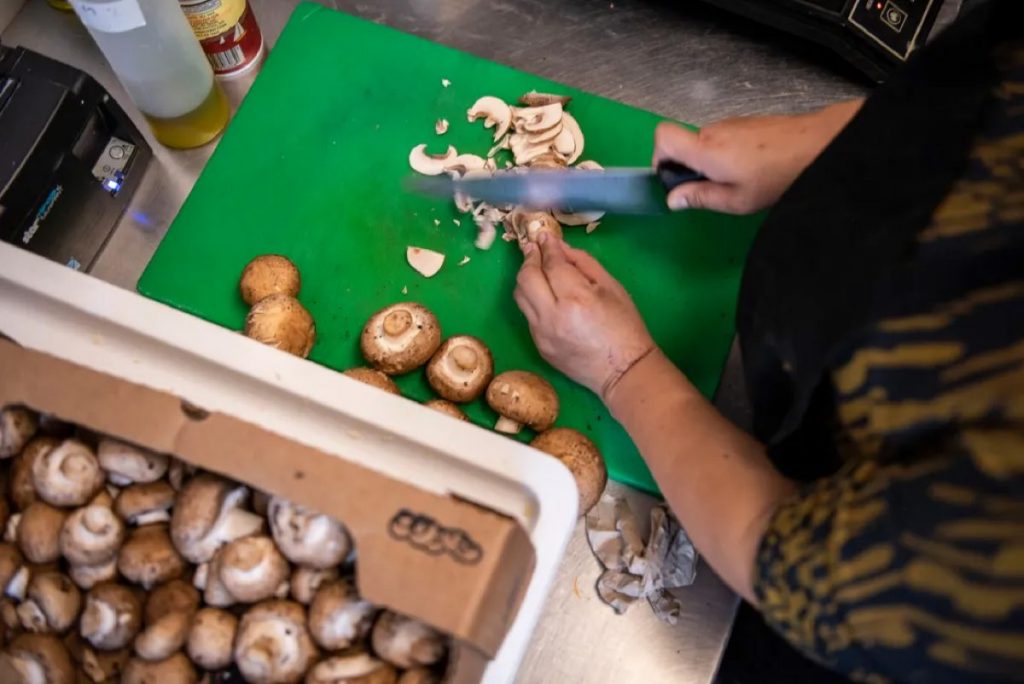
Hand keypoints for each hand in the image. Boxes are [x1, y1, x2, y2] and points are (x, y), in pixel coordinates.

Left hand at [513, 234, 655, 400]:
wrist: (622, 371)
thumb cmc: (625, 326)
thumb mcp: (612, 288)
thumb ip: (583, 263)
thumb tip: (560, 247)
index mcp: (576, 299)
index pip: (552, 265)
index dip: (547, 247)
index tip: (545, 236)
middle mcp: (552, 316)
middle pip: (526, 278)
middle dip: (529, 258)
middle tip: (534, 247)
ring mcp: (541, 334)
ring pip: (520, 297)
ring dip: (526, 278)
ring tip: (536, 268)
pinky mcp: (538, 346)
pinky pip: (528, 315)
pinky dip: (533, 300)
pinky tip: (545, 295)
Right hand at [654, 99, 862, 213]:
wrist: (817, 145)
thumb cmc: (775, 176)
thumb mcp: (735, 200)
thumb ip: (700, 198)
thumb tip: (672, 200)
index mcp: (704, 150)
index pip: (662, 136)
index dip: (659, 157)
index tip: (673, 178)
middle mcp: (713, 131)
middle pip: (684, 143)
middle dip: (690, 167)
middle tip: (712, 189)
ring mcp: (731, 124)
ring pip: (706, 143)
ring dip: (711, 162)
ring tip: (738, 180)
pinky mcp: (747, 122)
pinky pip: (724, 138)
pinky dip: (728, 154)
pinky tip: (752, 168)